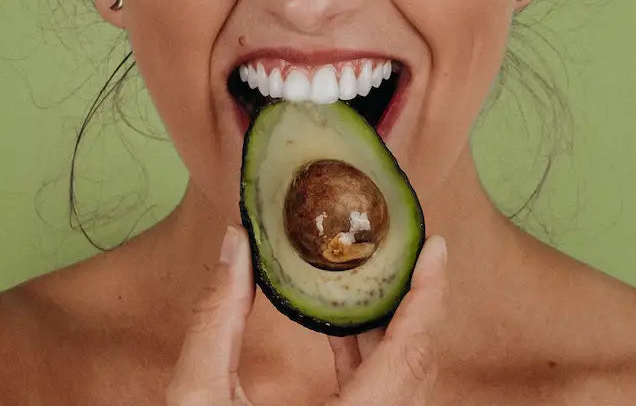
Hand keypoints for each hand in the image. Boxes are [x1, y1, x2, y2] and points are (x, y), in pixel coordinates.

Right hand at [165, 225, 448, 404]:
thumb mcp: (198, 399)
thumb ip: (216, 319)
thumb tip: (235, 245)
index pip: (411, 353)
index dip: (429, 296)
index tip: (437, 249)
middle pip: (415, 365)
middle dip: (413, 302)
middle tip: (406, 250)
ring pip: (402, 385)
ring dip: (391, 331)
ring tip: (372, 278)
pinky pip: (382, 400)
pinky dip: (370, 361)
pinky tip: (342, 329)